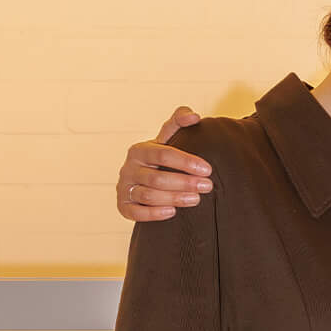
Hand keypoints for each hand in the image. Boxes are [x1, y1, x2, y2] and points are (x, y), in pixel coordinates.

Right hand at [117, 107, 209, 221]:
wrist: (142, 182)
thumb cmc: (160, 159)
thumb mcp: (167, 139)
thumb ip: (179, 122)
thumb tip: (194, 116)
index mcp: (139, 150)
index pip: (163, 154)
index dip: (186, 162)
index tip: (207, 169)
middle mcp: (128, 168)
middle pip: (157, 178)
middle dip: (184, 182)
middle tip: (207, 186)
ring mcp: (124, 188)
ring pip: (148, 195)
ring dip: (174, 198)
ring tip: (196, 199)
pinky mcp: (123, 206)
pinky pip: (136, 213)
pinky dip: (154, 213)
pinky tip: (173, 212)